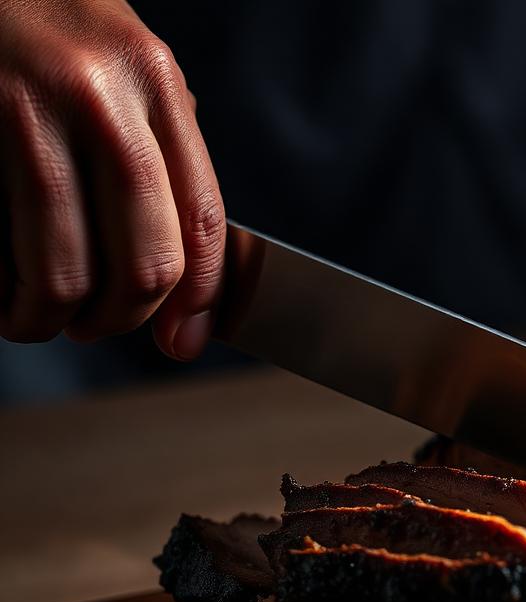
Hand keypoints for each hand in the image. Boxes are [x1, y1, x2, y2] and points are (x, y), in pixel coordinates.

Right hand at [0, 0, 224, 358]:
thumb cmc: (48, 28)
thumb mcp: (126, 69)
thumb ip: (165, 158)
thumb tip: (190, 291)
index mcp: (153, 79)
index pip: (201, 223)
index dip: (199, 301)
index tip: (185, 341)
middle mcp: (95, 96)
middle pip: (144, 263)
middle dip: (122, 318)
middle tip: (95, 325)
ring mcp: (20, 114)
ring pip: (63, 273)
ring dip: (50, 318)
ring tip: (36, 316)